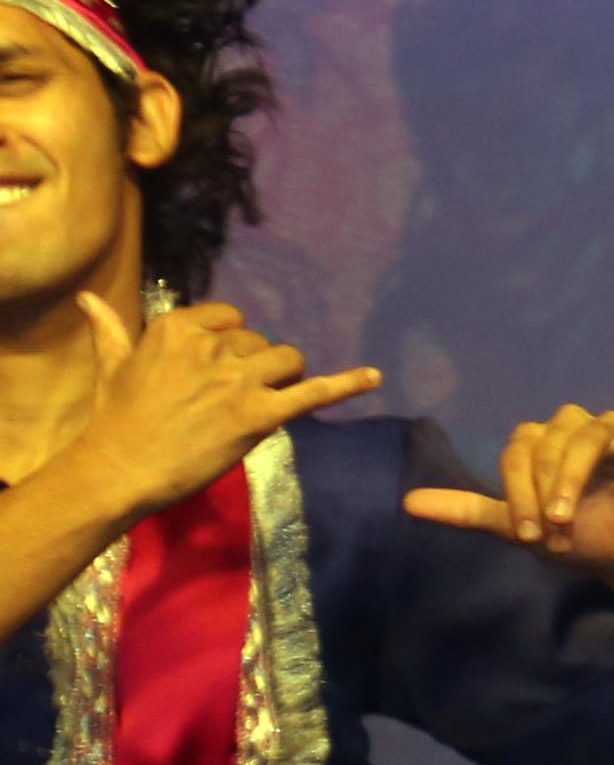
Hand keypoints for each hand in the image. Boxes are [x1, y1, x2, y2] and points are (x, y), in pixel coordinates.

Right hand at [60, 293, 381, 520]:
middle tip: (233, 396)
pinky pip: (314, 393)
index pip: (231, 319)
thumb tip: (88, 297)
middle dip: (256, 365)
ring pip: (288, 360)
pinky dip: (348, 384)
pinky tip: (375, 377)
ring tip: (266, 399)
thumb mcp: (112, 365)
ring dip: (285, 376)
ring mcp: (239, 380)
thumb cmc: (115, 419)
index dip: (232, 344)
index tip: (220, 365)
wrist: (122, 467)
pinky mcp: (261, 414)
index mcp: (178, 328)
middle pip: (261, 342)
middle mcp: (212, 347)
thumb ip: (111, 329)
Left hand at [401, 362, 613, 576]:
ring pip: (583, 440)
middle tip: (554, 530)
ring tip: (568, 518)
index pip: (516, 455)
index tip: (527, 536)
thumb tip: (407, 503)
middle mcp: (570, 430)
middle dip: (544, 491)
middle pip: (547, 445)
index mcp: (538, 443)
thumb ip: (468, 511)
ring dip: (572, 478)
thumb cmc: (579, 538)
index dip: (517, 493)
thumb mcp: (516, 528)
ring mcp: (609, 434)